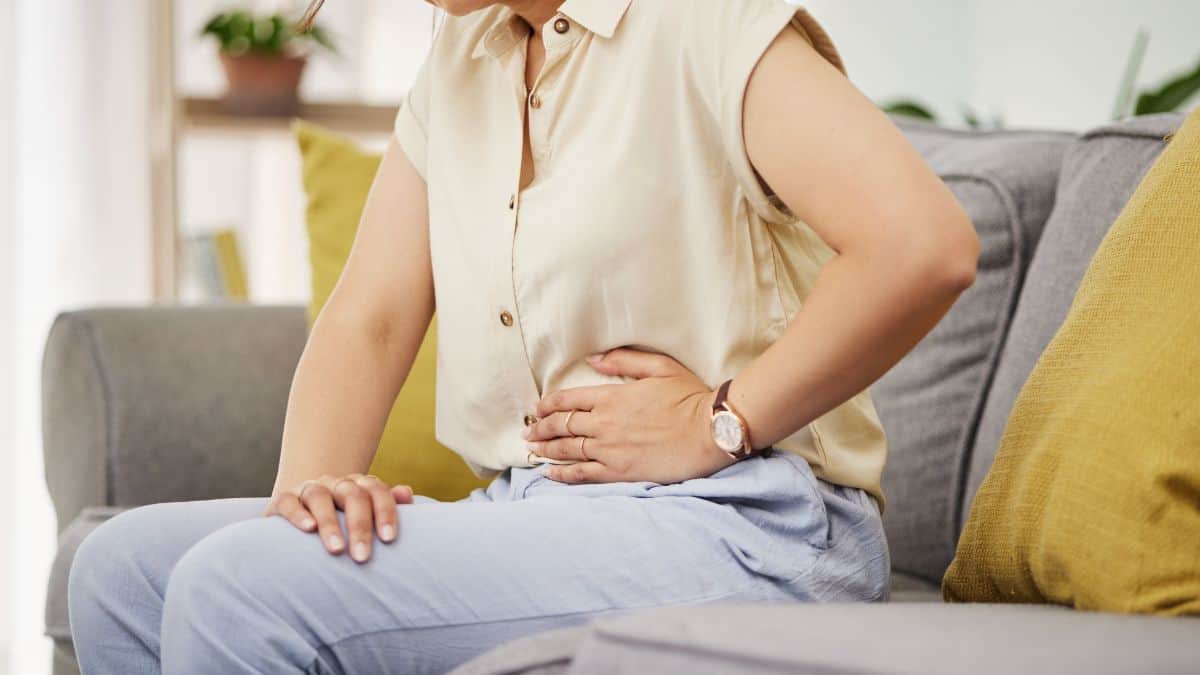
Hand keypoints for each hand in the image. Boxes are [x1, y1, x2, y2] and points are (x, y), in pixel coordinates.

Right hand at [263, 473, 413, 562]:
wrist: (302, 516)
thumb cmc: (344, 524)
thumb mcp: (366, 516)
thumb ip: (388, 505)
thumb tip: (406, 493)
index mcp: (359, 486)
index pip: (377, 491)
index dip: (385, 512)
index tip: (388, 539)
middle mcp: (336, 483)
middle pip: (352, 494)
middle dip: (360, 526)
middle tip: (362, 557)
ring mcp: (309, 489)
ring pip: (320, 496)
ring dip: (329, 522)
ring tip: (336, 549)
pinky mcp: (283, 499)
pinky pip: (289, 501)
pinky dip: (298, 514)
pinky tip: (308, 529)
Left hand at [524, 348, 735, 483]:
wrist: (710, 432)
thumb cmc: (689, 397)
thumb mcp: (659, 366)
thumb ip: (622, 361)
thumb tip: (592, 359)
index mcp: (612, 396)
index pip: (568, 400)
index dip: (548, 405)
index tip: (537, 409)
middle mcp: (604, 423)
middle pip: (562, 426)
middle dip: (540, 428)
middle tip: (528, 432)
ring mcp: (610, 450)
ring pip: (567, 450)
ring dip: (545, 449)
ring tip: (532, 450)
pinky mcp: (620, 472)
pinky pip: (582, 474)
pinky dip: (562, 474)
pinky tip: (549, 474)